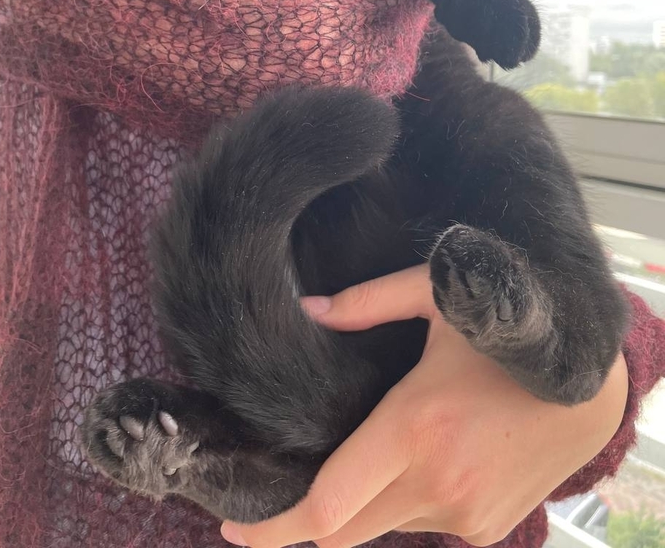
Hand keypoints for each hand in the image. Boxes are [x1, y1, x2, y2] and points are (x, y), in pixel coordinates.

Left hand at [220, 264, 627, 547]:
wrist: (591, 384)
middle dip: (306, 518)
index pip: (324, 509)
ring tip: (378, 446)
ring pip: (383, 528)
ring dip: (365, 500)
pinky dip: (405, 503)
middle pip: (343, 532)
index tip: (232, 525)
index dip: (270, 528)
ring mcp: (464, 515)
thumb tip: (309, 307)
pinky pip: (422, 527)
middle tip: (283, 487)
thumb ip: (367, 302)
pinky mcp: (485, 529)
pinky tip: (422, 458)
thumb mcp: (438, 298)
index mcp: (414, 428)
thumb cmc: (510, 331)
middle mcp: (436, 485)